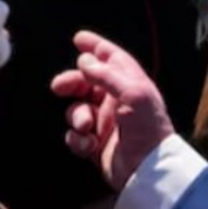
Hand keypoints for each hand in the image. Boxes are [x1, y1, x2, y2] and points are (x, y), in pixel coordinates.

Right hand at [53, 30, 174, 190]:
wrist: (148, 170)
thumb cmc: (148, 127)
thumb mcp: (133, 94)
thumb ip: (106, 75)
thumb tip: (84, 59)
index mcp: (130, 84)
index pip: (111, 58)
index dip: (95, 46)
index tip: (77, 38)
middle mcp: (117, 101)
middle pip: (86, 82)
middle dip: (72, 82)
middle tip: (59, 87)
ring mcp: (105, 123)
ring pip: (77, 110)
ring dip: (76, 116)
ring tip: (85, 125)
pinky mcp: (96, 145)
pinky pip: (76, 136)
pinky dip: (78, 139)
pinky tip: (89, 145)